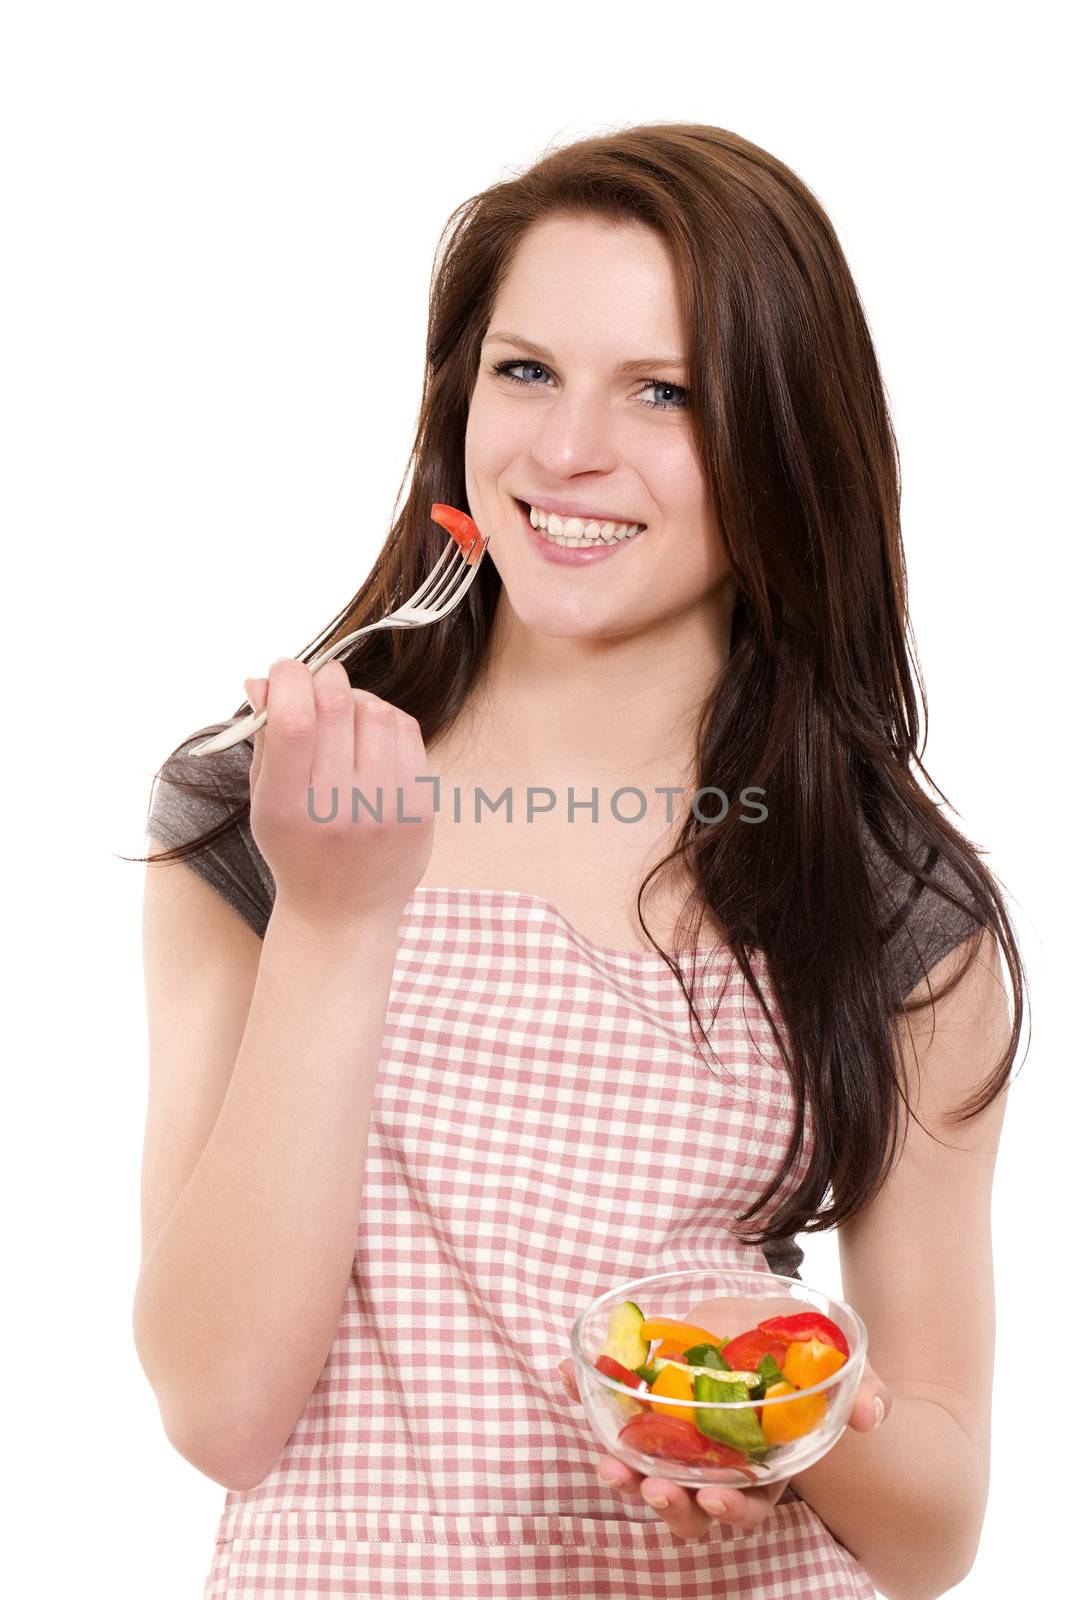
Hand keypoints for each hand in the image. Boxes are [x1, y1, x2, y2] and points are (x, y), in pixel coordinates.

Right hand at [243, 660, 434, 930]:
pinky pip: (406, 732)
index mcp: (289, 808)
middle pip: (336, 707)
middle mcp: (339, 809)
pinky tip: (369, 733)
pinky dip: (384, 718)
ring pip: (376, 712)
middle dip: (322, 679)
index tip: (284, 671)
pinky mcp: (419, 808)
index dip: (288, 679)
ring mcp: (385, 809)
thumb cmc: (297, 849)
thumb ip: (265, 738)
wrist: (343, 911)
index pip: (294, 721)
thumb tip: (262, 679)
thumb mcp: (265, 801)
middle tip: (315, 683)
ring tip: (342, 712)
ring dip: (355, 697)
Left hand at [557, 1356, 890, 1540]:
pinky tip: (565, 1373)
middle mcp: (714, 1462)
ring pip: (646, 1475)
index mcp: (760, 1464)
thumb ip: (859, 1389)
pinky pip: (609, 1410)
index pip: (747, 1504)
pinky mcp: (641, 1404)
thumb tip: (874, 1414)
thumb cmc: (800, 1354)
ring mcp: (674, 1438)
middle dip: (669, 1505)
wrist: (763, 1319)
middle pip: (691, 1506)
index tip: (712, 1496)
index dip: (730, 1508)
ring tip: (607, 1462)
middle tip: (653, 1489)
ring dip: (623, 1472)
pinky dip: (583, 1395)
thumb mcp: (833, 1365)